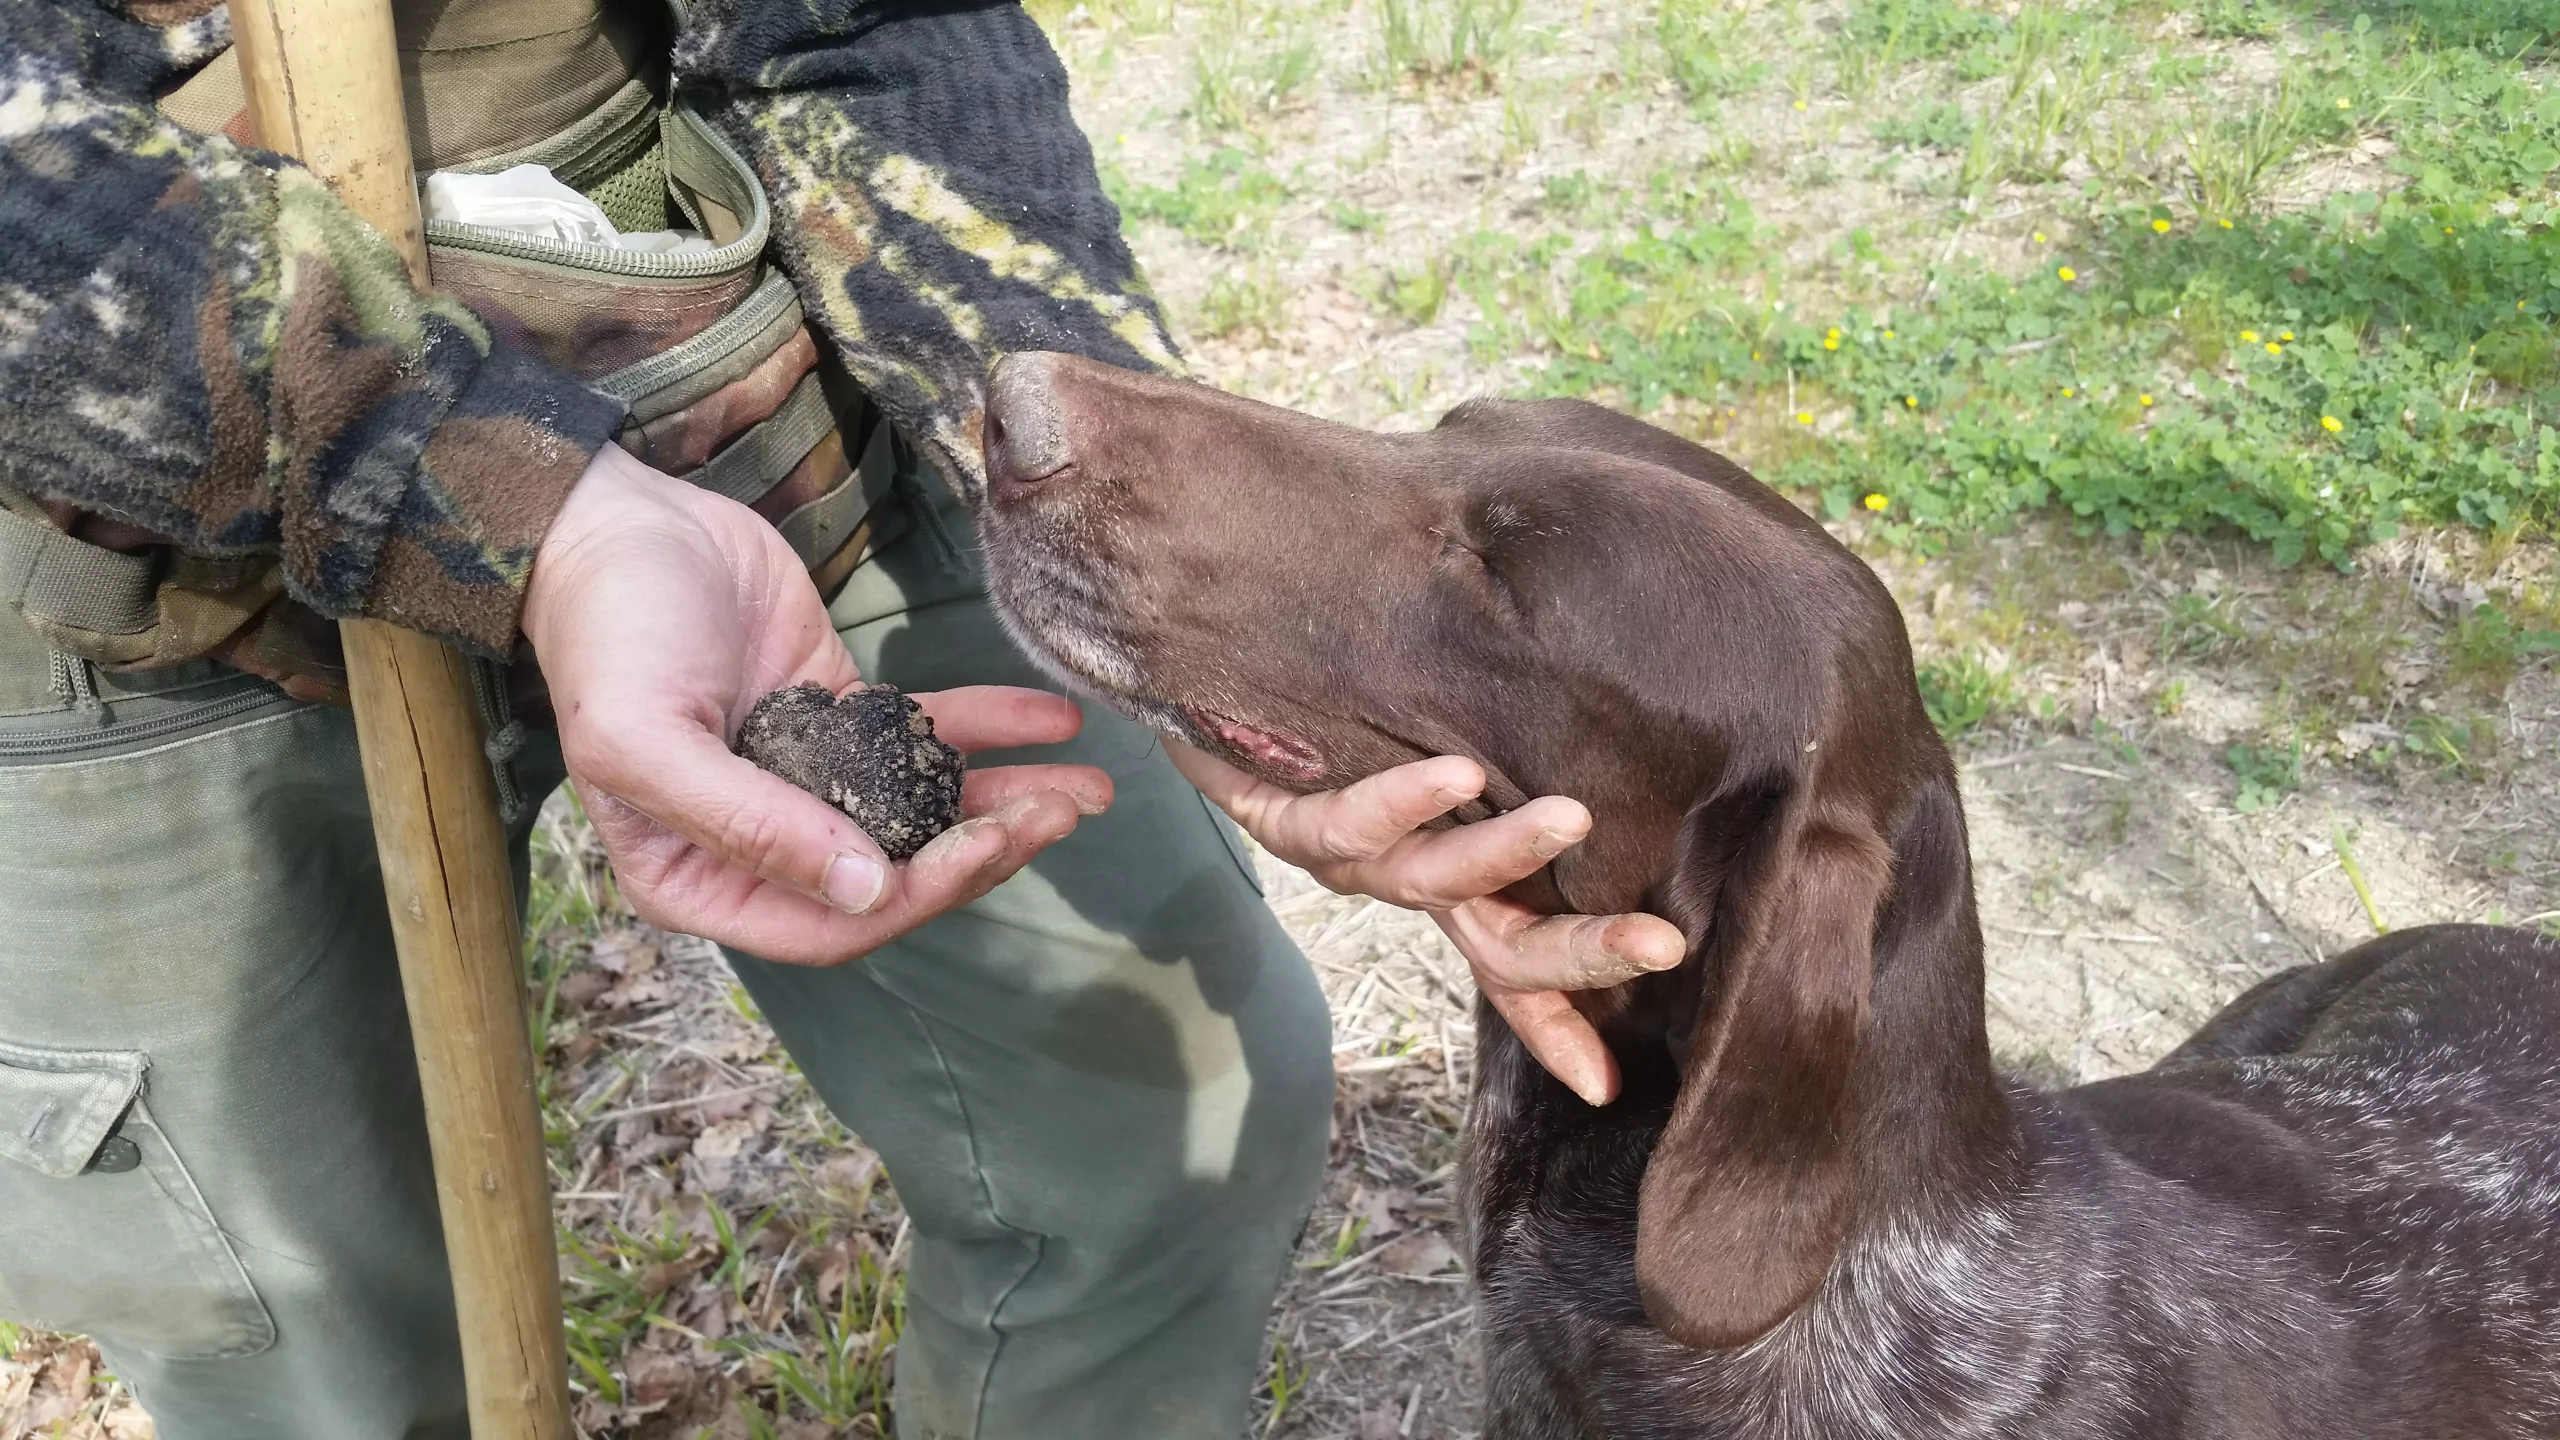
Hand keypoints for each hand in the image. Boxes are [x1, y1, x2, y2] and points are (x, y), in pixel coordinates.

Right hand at [524, 444, 1110, 963]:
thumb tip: (865, 891)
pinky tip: (1053, 723)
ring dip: (1006, 802)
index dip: (916, 898)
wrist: (613, 523)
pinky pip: (927, 735)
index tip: (985, 849)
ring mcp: (809, 778)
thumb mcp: (648, 741)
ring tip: (1088, 788)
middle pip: (895, 874)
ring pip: (924, 810)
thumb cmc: (608, 638)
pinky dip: (990, 730)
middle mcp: (763, 844)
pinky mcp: (840, 713)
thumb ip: (751, 825)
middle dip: (983, 851)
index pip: (832, 925)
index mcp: (702, 878)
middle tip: (1061, 814)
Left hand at [1166, 743, 1684, 1105]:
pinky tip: (1456, 773)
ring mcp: (1345, 859)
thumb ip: (1509, 738)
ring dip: (1504, 854)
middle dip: (1581, 955)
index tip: (1605, 1086)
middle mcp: (1400, 881)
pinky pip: (1348, 820)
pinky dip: (1405, 799)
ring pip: (1431, 880)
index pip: (1512, 966)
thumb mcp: (1436, 734)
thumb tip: (1606, 710)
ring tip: (1569, 820)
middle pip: (1499, 946)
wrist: (1206, 677)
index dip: (1556, 1027)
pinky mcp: (1284, 820)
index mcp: (1442, 879)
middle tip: (1660, 944)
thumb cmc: (1335, 710)